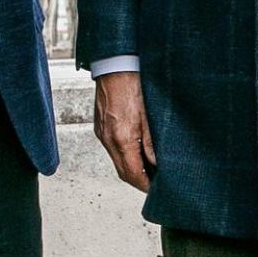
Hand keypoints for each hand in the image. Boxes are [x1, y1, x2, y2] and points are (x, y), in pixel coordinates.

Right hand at [94, 70, 154, 191]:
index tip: (157, 190)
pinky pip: (112, 149)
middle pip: (123, 172)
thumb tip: (157, 164)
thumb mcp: (150, 116)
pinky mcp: (100, 128)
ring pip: (117, 162)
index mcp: (122, 138)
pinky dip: (124, 156)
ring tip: (149, 170)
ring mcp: (102, 134)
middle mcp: (108, 139)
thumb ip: (152, 143)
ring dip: (131, 169)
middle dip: (138, 181)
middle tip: (155, 184)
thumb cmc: (134, 85)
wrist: (115, 66)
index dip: (145, 185)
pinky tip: (136, 153)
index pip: (132, 174)